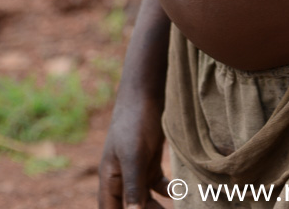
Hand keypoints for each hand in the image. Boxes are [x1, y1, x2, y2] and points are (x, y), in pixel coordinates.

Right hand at [98, 94, 169, 208]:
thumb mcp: (134, 155)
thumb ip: (133, 187)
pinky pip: (157, 185)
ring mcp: (136, 169)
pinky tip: (177, 191)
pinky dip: (166, 191)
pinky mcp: (150, 160)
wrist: (146, 90)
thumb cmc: (134, 121)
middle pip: (130, 207)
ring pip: (144, 199)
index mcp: (110, 178)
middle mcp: (121, 177)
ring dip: (156, 208)